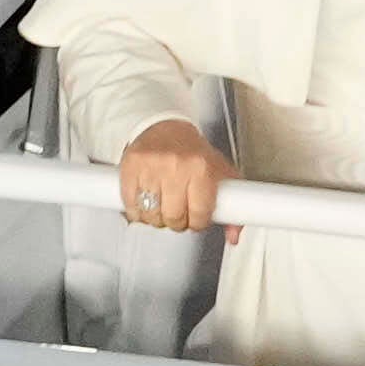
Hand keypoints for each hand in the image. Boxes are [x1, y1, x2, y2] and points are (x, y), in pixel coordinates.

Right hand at [113, 120, 229, 232]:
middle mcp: (176, 166)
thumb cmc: (194, 154)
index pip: (199, 214)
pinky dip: (136, 211)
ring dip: (156, 218)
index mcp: (201, 169)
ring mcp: (151, 166)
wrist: (166, 127)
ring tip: (162, 207)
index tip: (196, 218)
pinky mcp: (131, 166)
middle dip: (177, 222)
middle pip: (173, 217)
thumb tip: (233, 237)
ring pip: (151, 215)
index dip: (198, 223)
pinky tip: (145, 203)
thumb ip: (233, 207)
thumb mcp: (220, 175)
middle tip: (178, 213)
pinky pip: (131, 204)